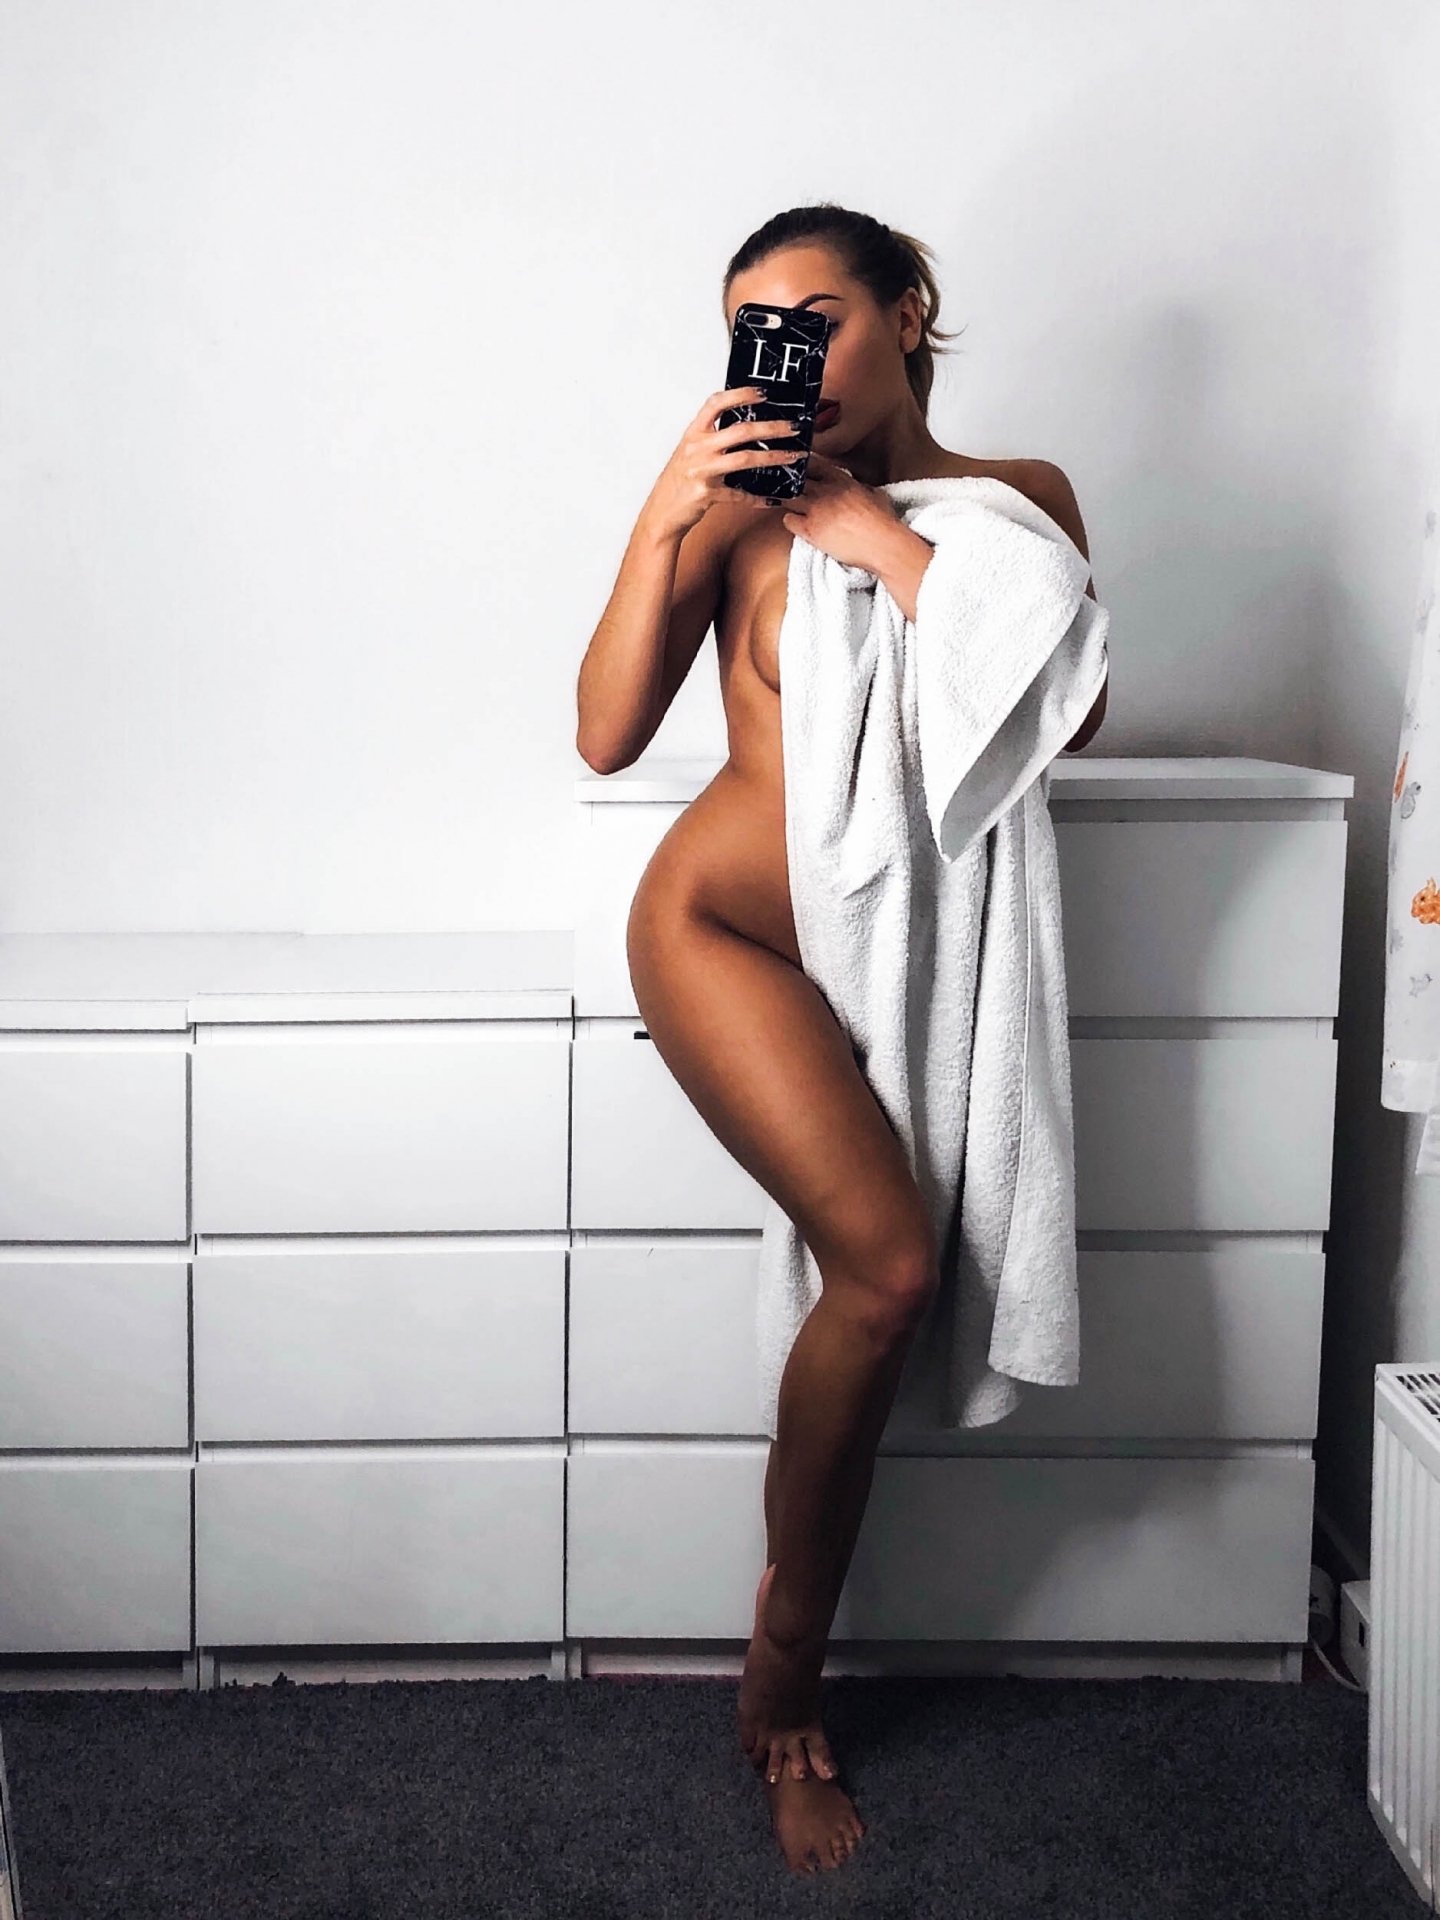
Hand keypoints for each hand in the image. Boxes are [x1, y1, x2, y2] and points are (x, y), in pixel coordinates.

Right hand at [640, 385, 806, 540]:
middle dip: (772, 427)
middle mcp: (697, 449)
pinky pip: (740, 495)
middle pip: (741, 431)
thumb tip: (742, 428)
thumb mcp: (689, 453)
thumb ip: (711, 438)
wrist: (661, 513)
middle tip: (793, 427)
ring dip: (774, 457)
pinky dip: (758, 498)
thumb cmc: (678, 482)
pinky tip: (772, 498)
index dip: (740, 394)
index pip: (716, 403)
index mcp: (693, 434)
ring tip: (793, 456)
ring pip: (746, 458)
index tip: (763, 393)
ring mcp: (702, 471)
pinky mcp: (707, 494)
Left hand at [778, 451, 902, 569]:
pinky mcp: (810, 529)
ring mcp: (816, 509)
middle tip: (790, 490)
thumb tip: (859, 488)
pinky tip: (796, 524)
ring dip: (788, 502)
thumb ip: (860, 487)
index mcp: (841, 480)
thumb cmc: (884, 522)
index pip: (814, 463)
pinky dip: (789, 521)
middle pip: (796, 479)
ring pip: (788, 497)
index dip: (803, 466)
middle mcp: (825, 490)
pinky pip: (788, 520)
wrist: (883, 544)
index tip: (800, 471)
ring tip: (791, 507)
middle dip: (791, 484)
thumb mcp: (874, 494)